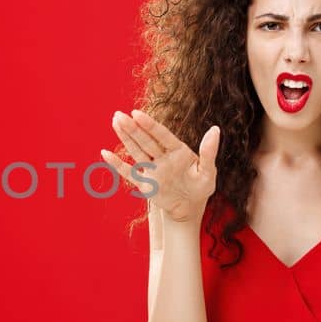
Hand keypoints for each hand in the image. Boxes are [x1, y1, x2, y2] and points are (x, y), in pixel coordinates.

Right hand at [100, 109, 219, 222]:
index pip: (161, 135)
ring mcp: (152, 169)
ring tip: (115, 121)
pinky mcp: (144, 183)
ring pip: (136, 151)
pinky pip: (128, 172)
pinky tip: (105, 153)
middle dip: (132, 128)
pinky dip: (117, 164)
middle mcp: (162, 157)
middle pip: (145, 140)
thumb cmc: (201, 188)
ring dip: (125, 138)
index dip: (149, 125)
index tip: (137, 114)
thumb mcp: (208, 172)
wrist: (190, 208)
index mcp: (178, 151)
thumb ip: (209, 152)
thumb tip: (215, 129)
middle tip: (118, 114)